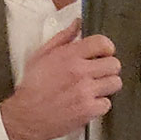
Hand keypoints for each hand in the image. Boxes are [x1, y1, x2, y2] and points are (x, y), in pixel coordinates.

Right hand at [0, 18, 121, 139]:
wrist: (25, 116)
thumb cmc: (32, 87)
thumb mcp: (41, 55)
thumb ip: (63, 37)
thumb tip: (78, 23)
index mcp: (69, 55)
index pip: (103, 43)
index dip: (106, 48)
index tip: (103, 54)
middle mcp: (80, 72)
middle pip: (114, 64)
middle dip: (108, 68)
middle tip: (99, 74)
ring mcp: (85, 91)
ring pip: (115, 83)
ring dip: (106, 86)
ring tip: (94, 89)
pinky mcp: (88, 110)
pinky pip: (107, 104)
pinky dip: (100, 105)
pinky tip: (88, 103)